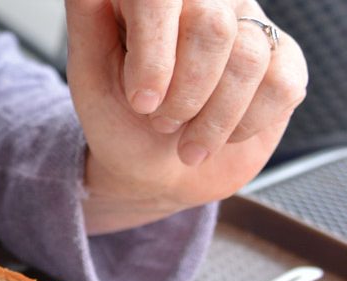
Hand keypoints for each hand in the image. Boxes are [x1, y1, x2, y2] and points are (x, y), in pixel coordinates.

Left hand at [65, 0, 307, 233]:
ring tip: (186, 143)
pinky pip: (281, 85)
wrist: (155, 170)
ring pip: (249, 58)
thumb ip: (89, 27)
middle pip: (213, 26)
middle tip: (160, 122)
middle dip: (184, 94)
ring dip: (212, 119)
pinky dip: (245, 125)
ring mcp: (251, 26)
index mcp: (155, 0)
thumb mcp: (91, 80)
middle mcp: (208, 0)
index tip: (142, 103)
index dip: (155, 53)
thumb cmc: (119, 120)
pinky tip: (223, 134)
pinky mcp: (284, 61)